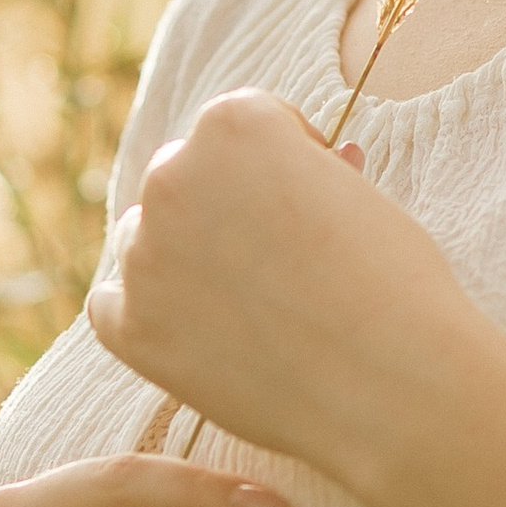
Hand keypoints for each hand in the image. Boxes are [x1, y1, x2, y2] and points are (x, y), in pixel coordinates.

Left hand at [87, 90, 469, 497]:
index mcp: (232, 123)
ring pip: (144, 239)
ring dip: (181, 258)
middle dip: (222, 207)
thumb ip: (310, 175)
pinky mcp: (131, 328)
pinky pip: (111, 305)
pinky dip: (142, 313)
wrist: (393, 383)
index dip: (283, 162)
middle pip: (183, 177)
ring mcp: (144, 253)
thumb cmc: (394, 284)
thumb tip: (304, 168)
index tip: (313, 199)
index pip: (239, 126)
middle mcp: (174, 174)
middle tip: (276, 257)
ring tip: (248, 302)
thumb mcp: (359, 197)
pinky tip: (194, 331)